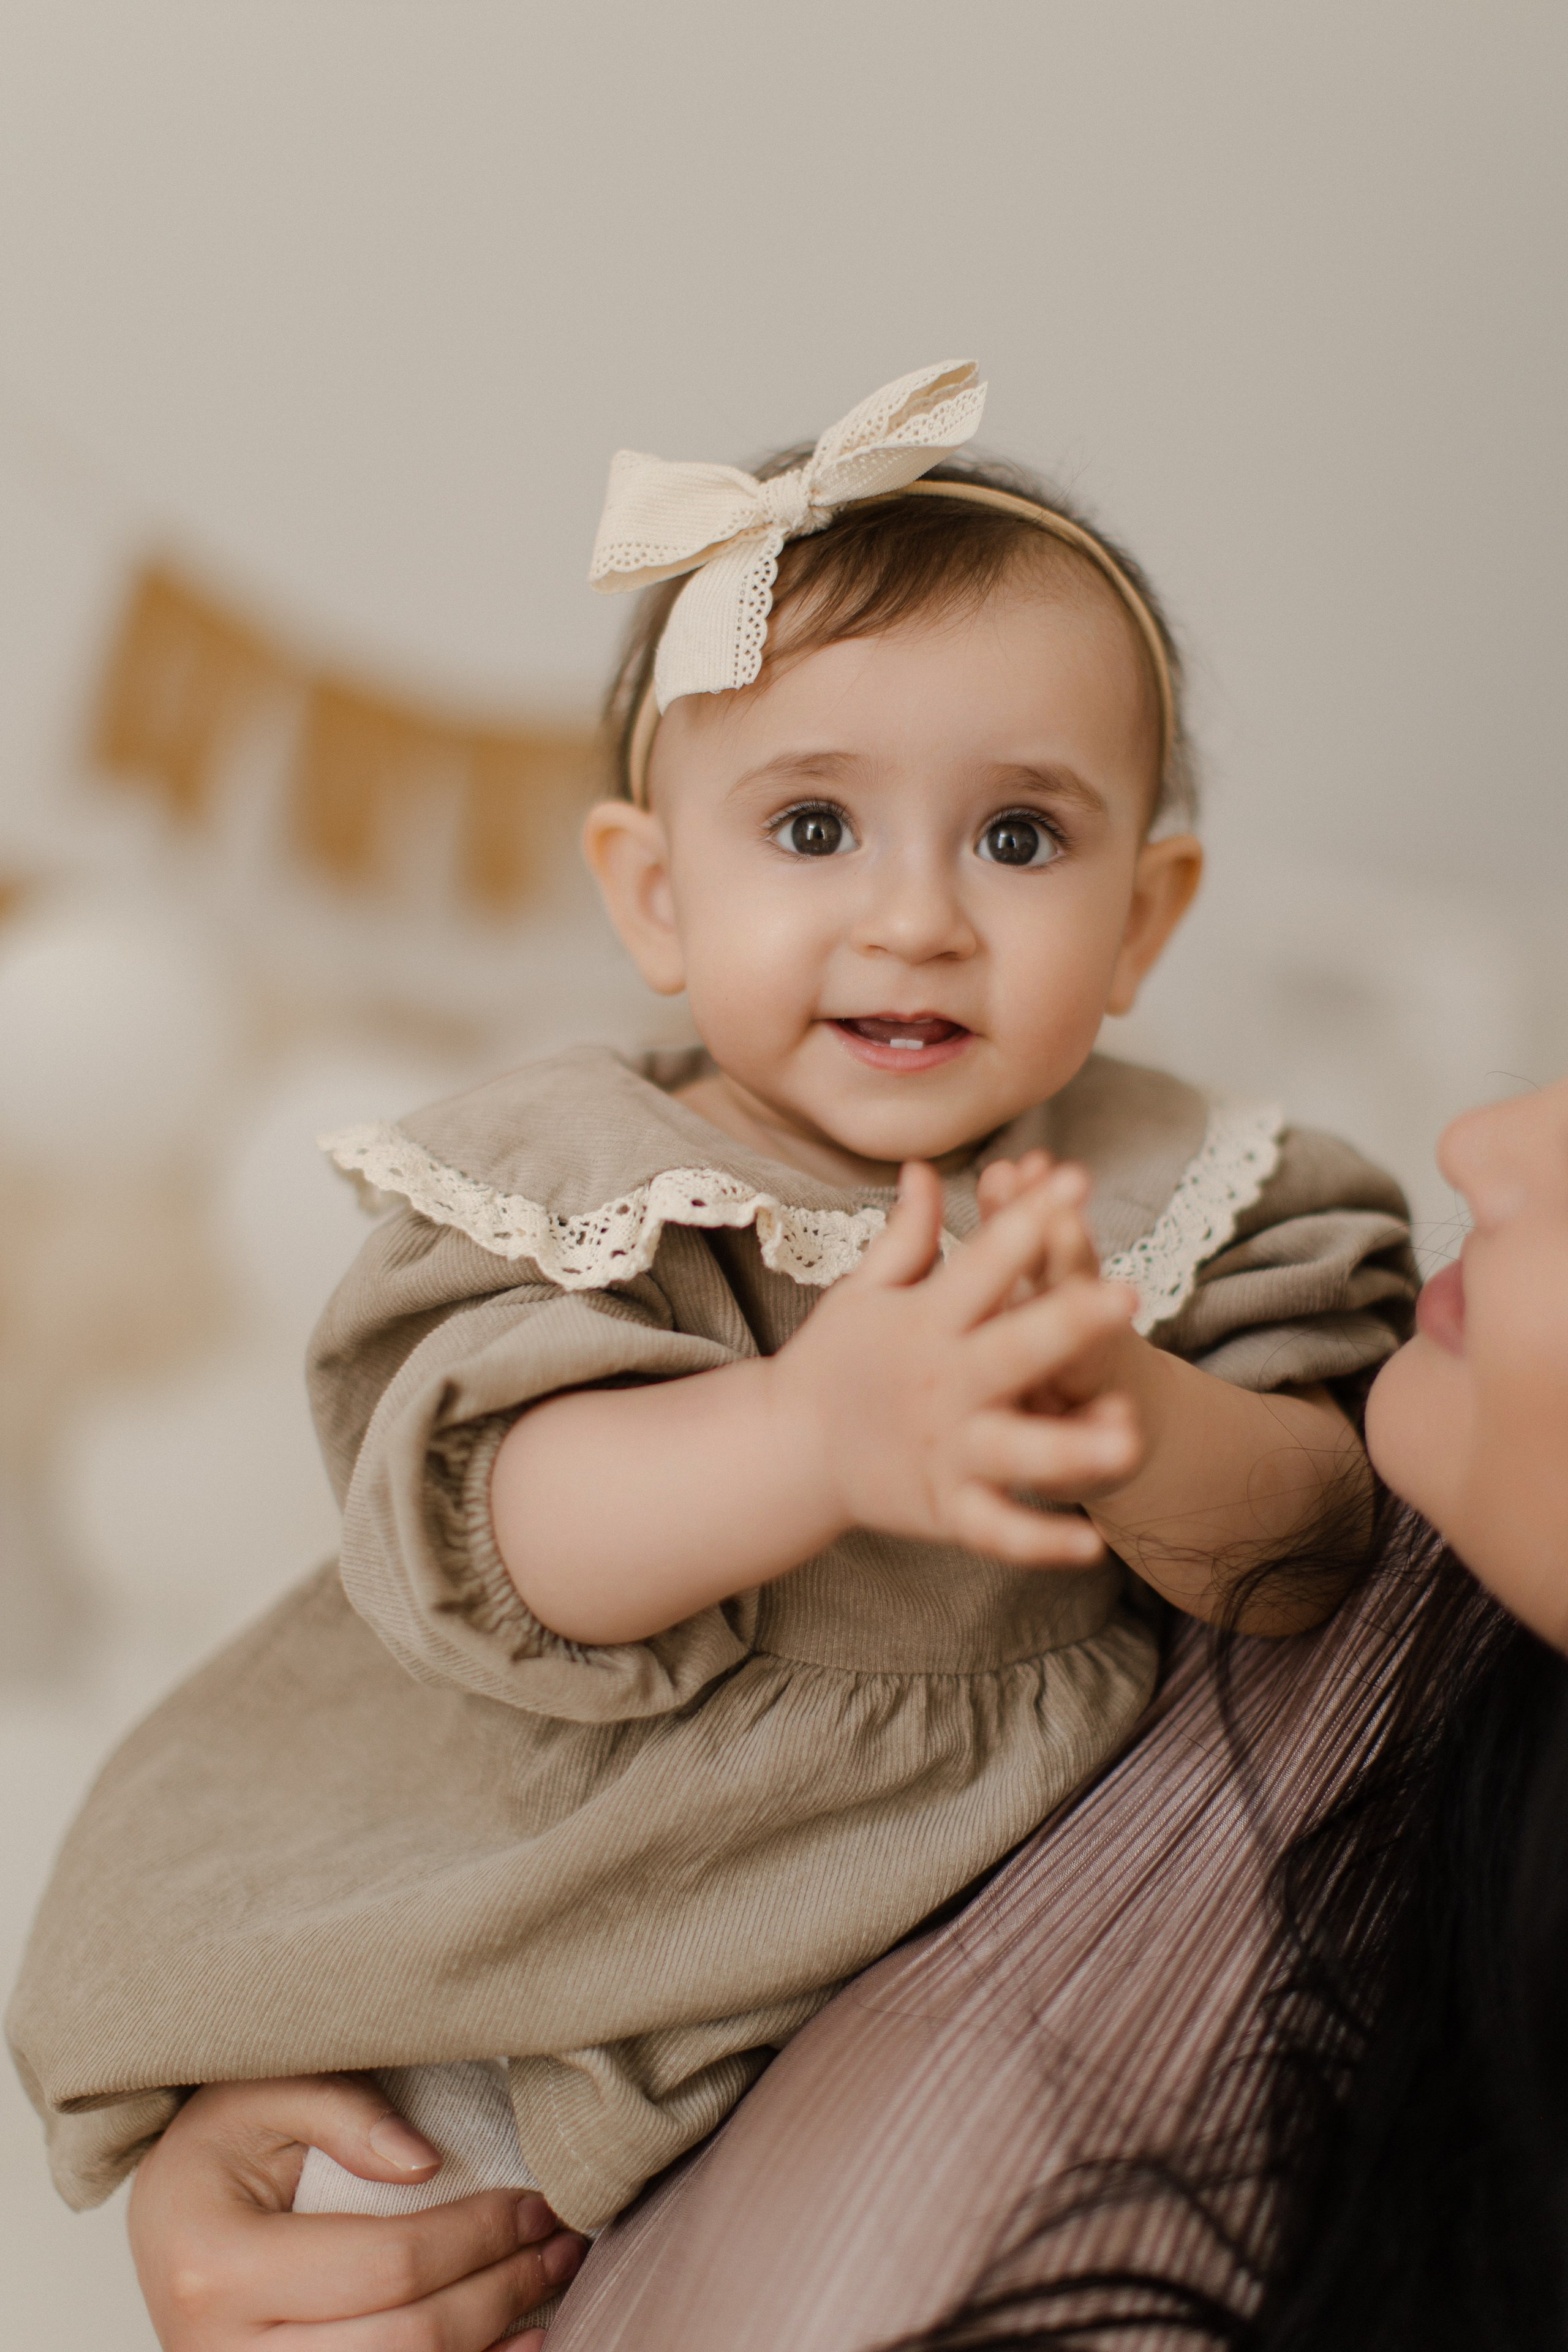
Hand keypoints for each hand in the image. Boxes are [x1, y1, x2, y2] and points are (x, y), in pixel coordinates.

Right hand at [127, 2074, 587, 2350]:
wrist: (165, 2217)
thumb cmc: (218, 2144)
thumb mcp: (266, 2092)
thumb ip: (346, 2112)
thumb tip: (427, 2164)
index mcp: (219, 2267)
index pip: (386, 2264)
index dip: (477, 2235)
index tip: (535, 2200)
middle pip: (404, 2343)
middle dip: (500, 2289)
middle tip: (561, 2237)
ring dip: (494, 2339)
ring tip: (552, 2283)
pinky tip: (518, 2342)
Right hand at [776, 1159, 1142, 1565]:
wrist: (791, 1448)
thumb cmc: (840, 1360)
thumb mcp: (866, 1292)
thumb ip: (906, 1235)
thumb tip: (925, 1165)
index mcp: (927, 1320)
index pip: (985, 1263)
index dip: (1027, 1220)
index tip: (1074, 1181)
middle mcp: (942, 1382)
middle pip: (1012, 1350)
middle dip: (1065, 1324)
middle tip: (1124, 1297)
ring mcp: (946, 1449)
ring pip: (1016, 1451)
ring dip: (1070, 1445)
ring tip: (1129, 1437)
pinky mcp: (946, 1508)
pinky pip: (997, 1530)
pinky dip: (1039, 1541)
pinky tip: (1090, 1543)